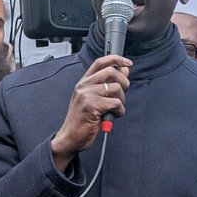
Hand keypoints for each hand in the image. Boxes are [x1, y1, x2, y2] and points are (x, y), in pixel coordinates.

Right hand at [50, 55, 130, 171]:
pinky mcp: (92, 105)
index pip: (100, 62)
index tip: (127, 63)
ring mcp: (87, 95)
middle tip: (121, 96)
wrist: (70, 137)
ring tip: (114, 109)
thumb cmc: (82, 120)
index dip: (116, 59)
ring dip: (121, 101)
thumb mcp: (94, 99)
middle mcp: (84, 85)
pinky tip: (113, 116)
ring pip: (116, 88)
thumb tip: (123, 71)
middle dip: (124, 83)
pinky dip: (119, 111)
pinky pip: (116, 103)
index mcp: (84, 82)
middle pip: (111, 72)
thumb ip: (108, 85)